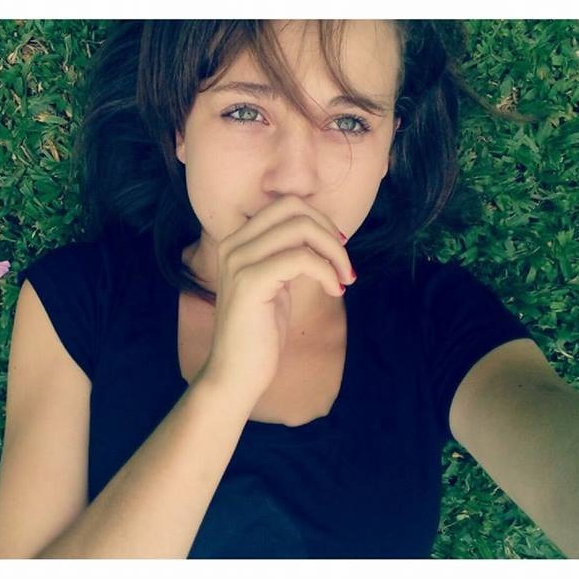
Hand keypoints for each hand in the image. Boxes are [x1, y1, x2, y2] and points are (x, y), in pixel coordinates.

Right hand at [196, 194, 356, 409]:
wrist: (235, 374)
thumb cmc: (258, 334)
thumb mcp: (275, 284)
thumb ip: (287, 256)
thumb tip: (323, 233)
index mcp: (237, 241)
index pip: (285, 205)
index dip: (320, 221)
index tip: (337, 250)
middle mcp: (233, 244)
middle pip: (294, 207)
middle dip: (329, 232)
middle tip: (344, 264)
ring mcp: (239, 261)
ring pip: (301, 228)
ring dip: (334, 251)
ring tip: (344, 278)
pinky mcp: (250, 281)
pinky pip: (302, 258)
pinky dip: (327, 271)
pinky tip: (335, 290)